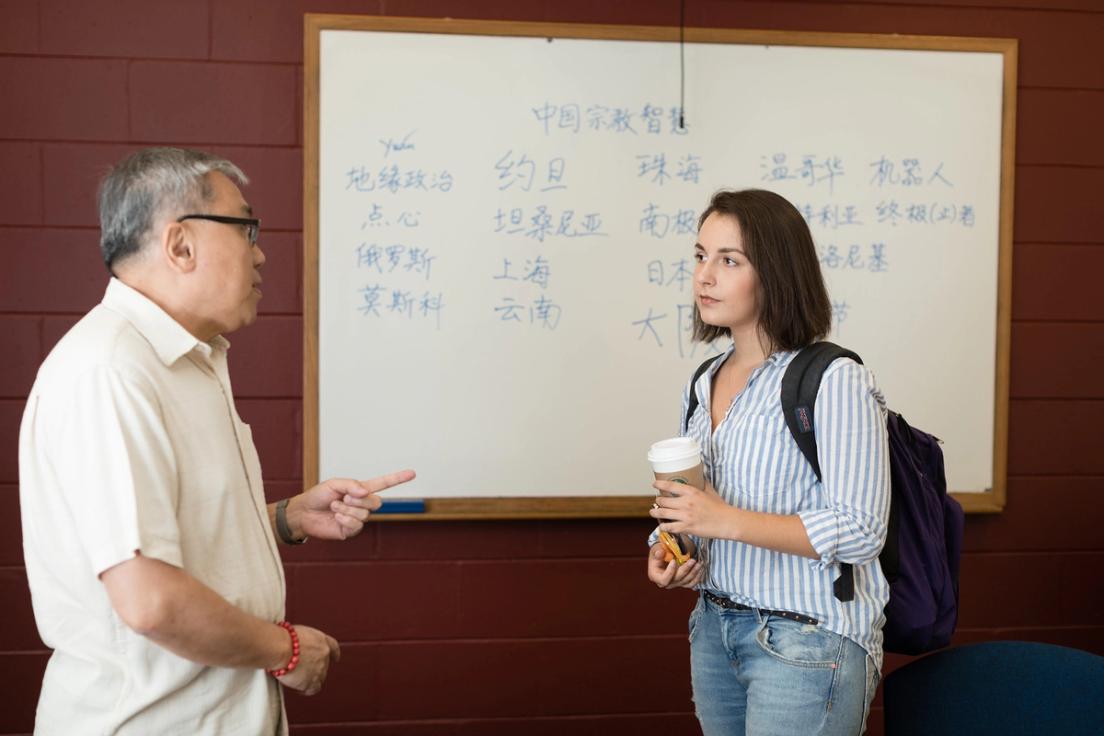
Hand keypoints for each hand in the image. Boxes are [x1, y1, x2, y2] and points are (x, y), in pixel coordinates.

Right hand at [275, 625, 339, 695]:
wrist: (281, 648)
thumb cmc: (284, 638)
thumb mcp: (298, 633)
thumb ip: (303, 641)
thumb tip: (296, 646)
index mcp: (322, 640)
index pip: (333, 647)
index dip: (334, 654)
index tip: (335, 657)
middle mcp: (324, 655)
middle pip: (324, 665)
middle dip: (315, 668)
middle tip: (302, 669)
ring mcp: (319, 669)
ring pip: (320, 678)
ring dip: (310, 679)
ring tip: (298, 679)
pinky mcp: (312, 682)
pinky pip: (313, 689)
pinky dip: (306, 690)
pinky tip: (299, 689)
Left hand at [288, 469, 415, 540]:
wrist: (304, 513)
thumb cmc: (318, 496)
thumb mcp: (334, 484)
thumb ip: (351, 485)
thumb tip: (365, 492)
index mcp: (361, 490)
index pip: (384, 484)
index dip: (398, 479)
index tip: (413, 473)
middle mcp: (362, 504)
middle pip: (376, 502)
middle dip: (359, 499)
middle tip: (344, 498)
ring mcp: (358, 518)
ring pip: (364, 514)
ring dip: (347, 509)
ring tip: (334, 507)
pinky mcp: (351, 530)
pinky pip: (356, 525)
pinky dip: (345, 519)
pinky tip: (336, 517)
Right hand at [647, 542, 704, 588]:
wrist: (662, 556)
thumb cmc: (658, 553)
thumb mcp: (655, 550)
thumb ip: (657, 552)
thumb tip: (660, 552)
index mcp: (656, 576)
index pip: (664, 580)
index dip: (670, 572)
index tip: (674, 561)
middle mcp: (665, 583)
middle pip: (677, 580)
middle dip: (686, 570)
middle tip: (693, 560)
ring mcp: (674, 584)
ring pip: (685, 582)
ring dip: (694, 573)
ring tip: (699, 564)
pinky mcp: (681, 583)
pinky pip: (690, 583)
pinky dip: (697, 578)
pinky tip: (701, 570)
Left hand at [649, 479, 735, 539]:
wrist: (727, 522)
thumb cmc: (720, 507)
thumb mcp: (710, 491)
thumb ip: (702, 483)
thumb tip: (699, 474)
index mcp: (691, 492)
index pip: (670, 486)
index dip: (659, 484)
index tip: (654, 484)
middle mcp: (686, 503)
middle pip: (663, 500)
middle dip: (657, 501)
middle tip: (657, 501)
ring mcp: (685, 516)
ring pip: (663, 513)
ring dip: (655, 512)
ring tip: (653, 512)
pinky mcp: (686, 528)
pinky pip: (669, 527)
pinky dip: (663, 526)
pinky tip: (662, 526)